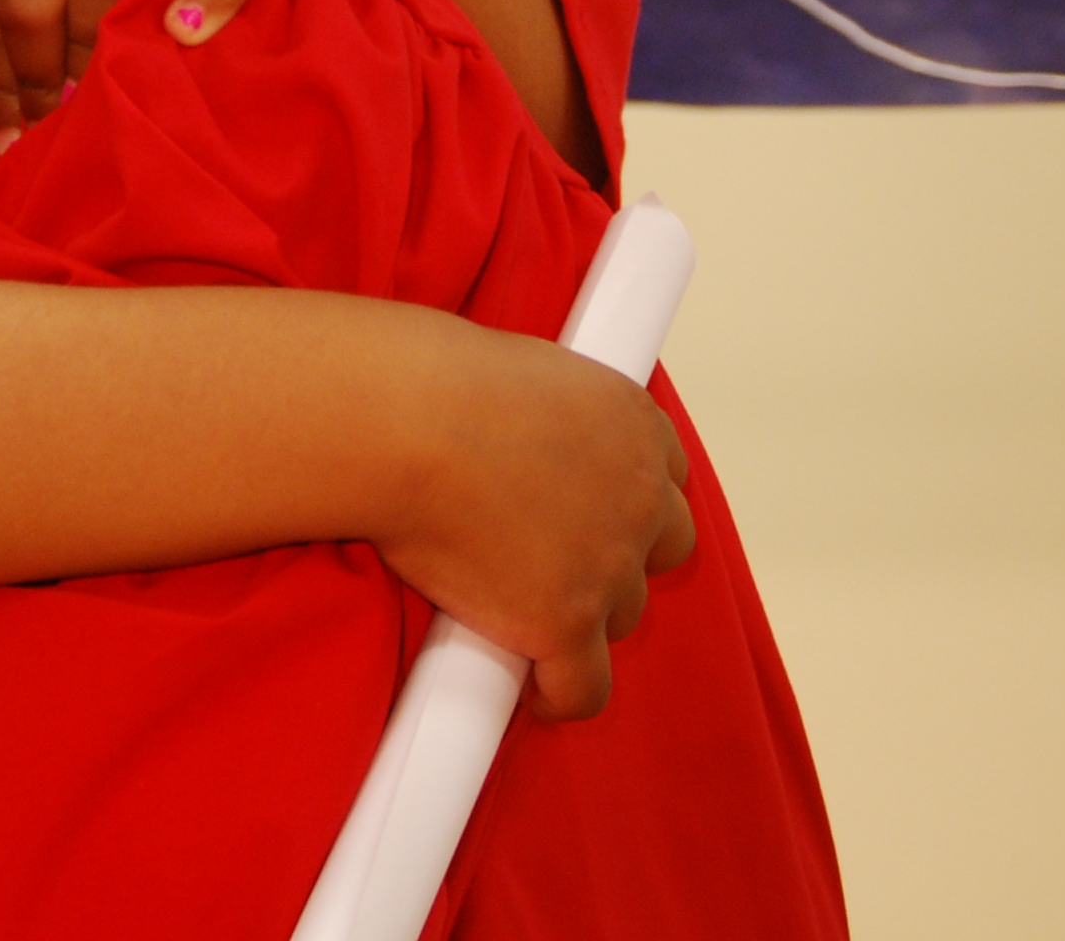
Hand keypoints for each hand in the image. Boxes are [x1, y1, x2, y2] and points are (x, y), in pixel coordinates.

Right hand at [373, 321, 696, 722]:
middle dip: (618, 555)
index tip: (588, 509)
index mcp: (631, 423)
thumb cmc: (426, 383)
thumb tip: (511, 430)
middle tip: (557, 558)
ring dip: (581, 615)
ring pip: (622, 615)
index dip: (624, 498)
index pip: (666, 475)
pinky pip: (585, 687)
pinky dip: (560, 693)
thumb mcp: (516, 371)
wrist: (398, 426)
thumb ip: (542, 408)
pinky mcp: (565, 623)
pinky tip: (534, 691)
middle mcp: (639, 495)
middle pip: (661, 546)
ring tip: (523, 613)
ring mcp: (607, 565)